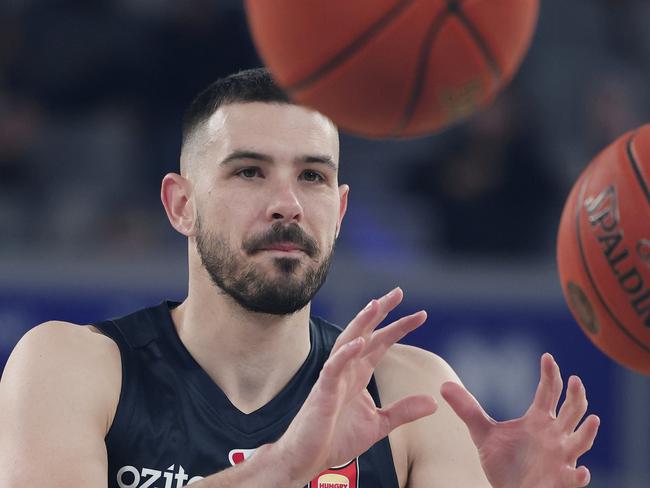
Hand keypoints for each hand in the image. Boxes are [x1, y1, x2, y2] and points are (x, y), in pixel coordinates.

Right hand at [276, 288, 437, 483]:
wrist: (309, 458)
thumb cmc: (337, 437)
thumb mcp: (379, 424)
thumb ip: (404, 411)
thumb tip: (432, 402)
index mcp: (359, 374)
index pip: (381, 343)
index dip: (399, 327)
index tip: (421, 314)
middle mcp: (347, 369)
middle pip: (365, 333)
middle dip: (380, 312)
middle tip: (398, 292)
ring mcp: (334, 378)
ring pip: (347, 342)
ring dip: (361, 323)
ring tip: (376, 305)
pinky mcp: (323, 392)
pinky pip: (334, 368)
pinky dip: (346, 354)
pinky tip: (358, 342)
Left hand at [441, 353, 599, 487]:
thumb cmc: (503, 461)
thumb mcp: (482, 433)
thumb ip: (468, 409)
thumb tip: (443, 385)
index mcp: (539, 419)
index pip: (548, 392)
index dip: (551, 374)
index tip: (547, 357)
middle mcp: (554, 434)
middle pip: (572, 410)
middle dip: (576, 396)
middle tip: (575, 380)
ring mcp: (560, 456)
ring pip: (581, 441)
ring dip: (587, 431)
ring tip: (593, 419)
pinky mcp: (560, 480)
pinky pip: (574, 478)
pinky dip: (579, 475)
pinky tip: (581, 472)